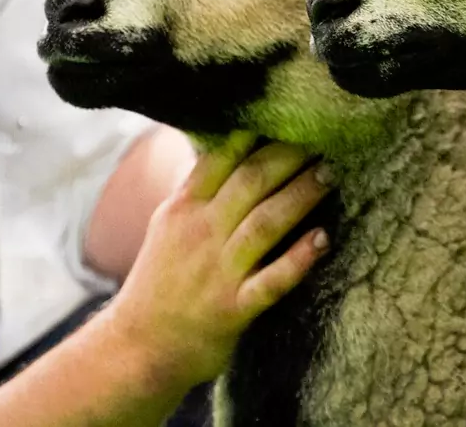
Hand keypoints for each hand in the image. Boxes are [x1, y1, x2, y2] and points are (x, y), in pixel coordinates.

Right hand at [99, 132, 332, 391]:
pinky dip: (299, 259)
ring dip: (300, 196)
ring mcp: (218, 271)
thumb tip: (228, 146)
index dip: (256, 135)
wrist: (137, 349)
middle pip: (249, 182)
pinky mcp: (234, 309)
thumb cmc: (159, 282)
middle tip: (322, 140)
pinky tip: (324, 239)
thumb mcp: (168, 225)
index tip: (288, 117)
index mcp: (183, 208)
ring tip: (328, 175)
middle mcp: (200, 233)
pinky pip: (272, 280)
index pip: (220, 159)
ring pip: (265, 223)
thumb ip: (198, 189)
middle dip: (288, 157)